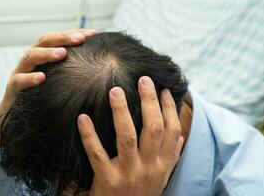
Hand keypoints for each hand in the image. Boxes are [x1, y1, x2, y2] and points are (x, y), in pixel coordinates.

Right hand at [0, 29, 96, 152]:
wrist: (20, 115)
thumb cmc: (45, 96)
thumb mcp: (59, 81)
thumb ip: (73, 71)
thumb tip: (103, 65)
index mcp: (44, 56)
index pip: (59, 39)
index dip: (74, 33)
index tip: (94, 33)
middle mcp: (32, 61)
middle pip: (44, 41)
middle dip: (62, 38)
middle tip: (80, 38)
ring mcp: (20, 73)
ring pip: (30, 56)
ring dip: (46, 53)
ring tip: (62, 54)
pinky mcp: (12, 89)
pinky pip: (18, 81)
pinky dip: (29, 78)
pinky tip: (42, 78)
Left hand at [77, 76, 183, 195]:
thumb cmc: (143, 192)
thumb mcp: (162, 177)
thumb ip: (171, 156)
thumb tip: (180, 135)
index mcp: (163, 164)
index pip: (172, 131)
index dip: (170, 109)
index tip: (164, 89)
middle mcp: (149, 167)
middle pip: (153, 128)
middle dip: (149, 102)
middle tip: (143, 79)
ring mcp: (128, 174)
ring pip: (127, 137)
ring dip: (122, 112)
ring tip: (115, 90)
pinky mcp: (107, 180)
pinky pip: (97, 154)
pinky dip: (90, 135)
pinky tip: (83, 118)